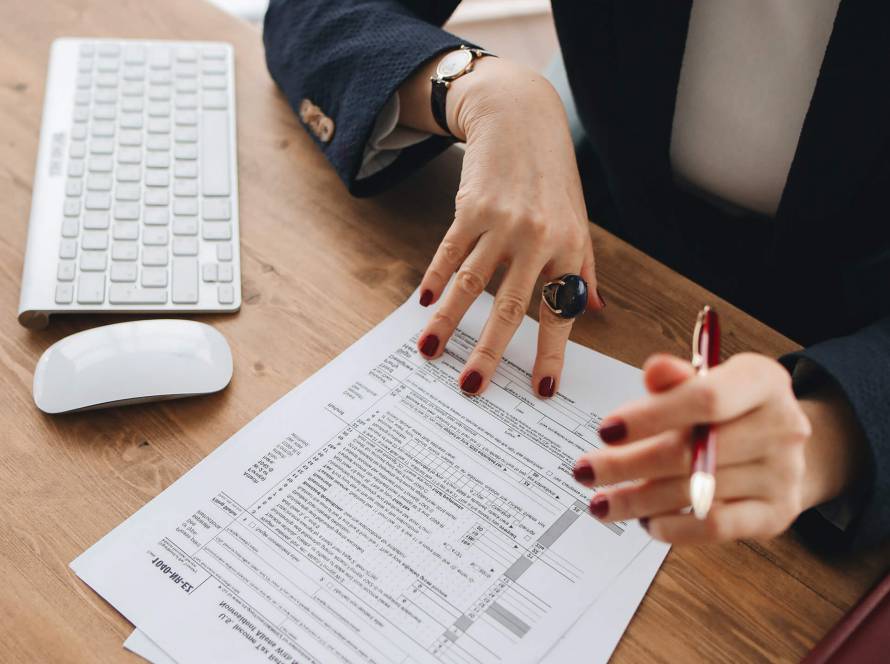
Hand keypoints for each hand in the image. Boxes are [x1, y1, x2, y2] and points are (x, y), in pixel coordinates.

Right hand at [404, 57, 603, 396]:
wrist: (521, 116)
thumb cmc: (552, 175)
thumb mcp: (578, 219)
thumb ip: (584, 269)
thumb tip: (593, 312)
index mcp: (570, 248)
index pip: (560, 313)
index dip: (551, 354)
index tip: (540, 390)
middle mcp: (539, 239)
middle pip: (510, 307)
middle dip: (490, 352)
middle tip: (472, 386)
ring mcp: (503, 222)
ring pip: (472, 283)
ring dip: (448, 322)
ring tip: (430, 352)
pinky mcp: (472, 207)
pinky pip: (449, 252)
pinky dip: (434, 279)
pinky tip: (422, 305)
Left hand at [572, 353, 865, 543]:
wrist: (783, 447)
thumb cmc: (732, 409)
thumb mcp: (707, 380)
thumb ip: (675, 379)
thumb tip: (655, 371)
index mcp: (762, 381)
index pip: (705, 398)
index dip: (650, 416)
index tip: (605, 430)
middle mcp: (781, 426)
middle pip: (691, 452)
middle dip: (627, 465)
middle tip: (586, 471)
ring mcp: (783, 474)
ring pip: (695, 493)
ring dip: (638, 501)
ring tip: (602, 503)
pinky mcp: (776, 515)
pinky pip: (715, 528)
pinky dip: (673, 527)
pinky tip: (645, 521)